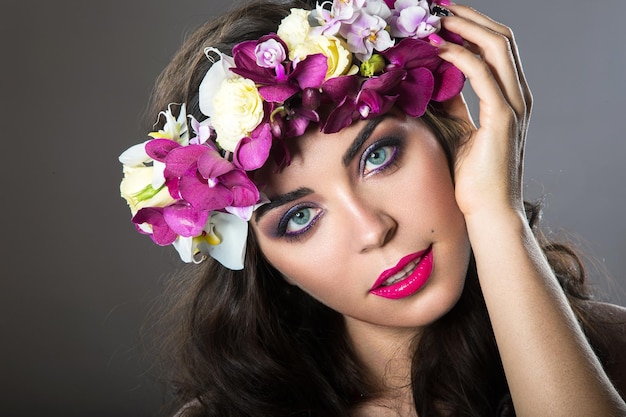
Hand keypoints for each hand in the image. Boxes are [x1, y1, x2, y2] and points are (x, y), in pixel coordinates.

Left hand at [431, 4, 532, 217]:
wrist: (487, 212)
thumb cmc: (471, 177)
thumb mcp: (457, 129)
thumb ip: (451, 103)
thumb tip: (432, 78)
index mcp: (509, 97)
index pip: (496, 47)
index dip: (472, 26)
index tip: (442, 17)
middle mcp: (517, 96)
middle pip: (501, 37)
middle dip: (469, 17)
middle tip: (437, 7)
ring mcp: (514, 105)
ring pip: (497, 47)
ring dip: (465, 27)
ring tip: (435, 19)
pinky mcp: (503, 118)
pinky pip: (482, 74)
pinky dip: (460, 56)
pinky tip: (438, 49)